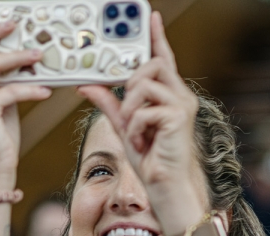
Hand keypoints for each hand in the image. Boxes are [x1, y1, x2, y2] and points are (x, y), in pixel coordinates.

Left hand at [78, 11, 209, 235]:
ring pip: (145, 84)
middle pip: (153, 64)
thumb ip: (108, 104)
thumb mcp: (122, 126)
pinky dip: (135, 126)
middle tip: (128, 108)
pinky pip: (144, 109)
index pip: (162, 58)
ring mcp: (182, 104)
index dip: (156, 37)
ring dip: (131, 107)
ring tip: (135, 129)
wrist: (165, 184)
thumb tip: (87, 86)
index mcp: (168, 94)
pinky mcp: (179, 116)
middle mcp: (179, 95)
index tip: (150, 17)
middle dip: (132, 81)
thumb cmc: (150, 158)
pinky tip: (143, 140)